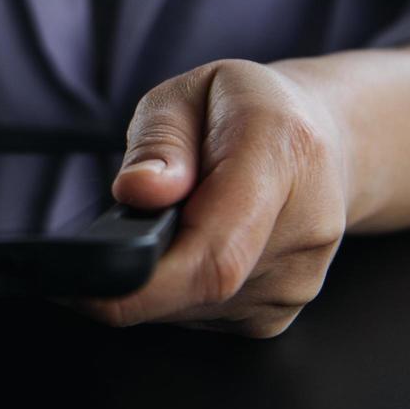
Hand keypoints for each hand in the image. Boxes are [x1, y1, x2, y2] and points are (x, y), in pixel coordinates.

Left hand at [69, 59, 350, 337]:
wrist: (325, 142)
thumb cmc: (244, 110)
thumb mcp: (187, 93)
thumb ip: (158, 141)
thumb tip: (137, 193)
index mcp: (282, 155)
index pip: (216, 249)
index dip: (145, 283)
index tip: (84, 289)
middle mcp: (305, 227)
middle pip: (199, 286)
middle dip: (137, 272)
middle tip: (115, 234)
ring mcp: (298, 279)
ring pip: (195, 307)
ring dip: (160, 278)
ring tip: (172, 222)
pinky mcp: (280, 312)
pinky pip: (207, 315)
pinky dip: (180, 289)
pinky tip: (190, 245)